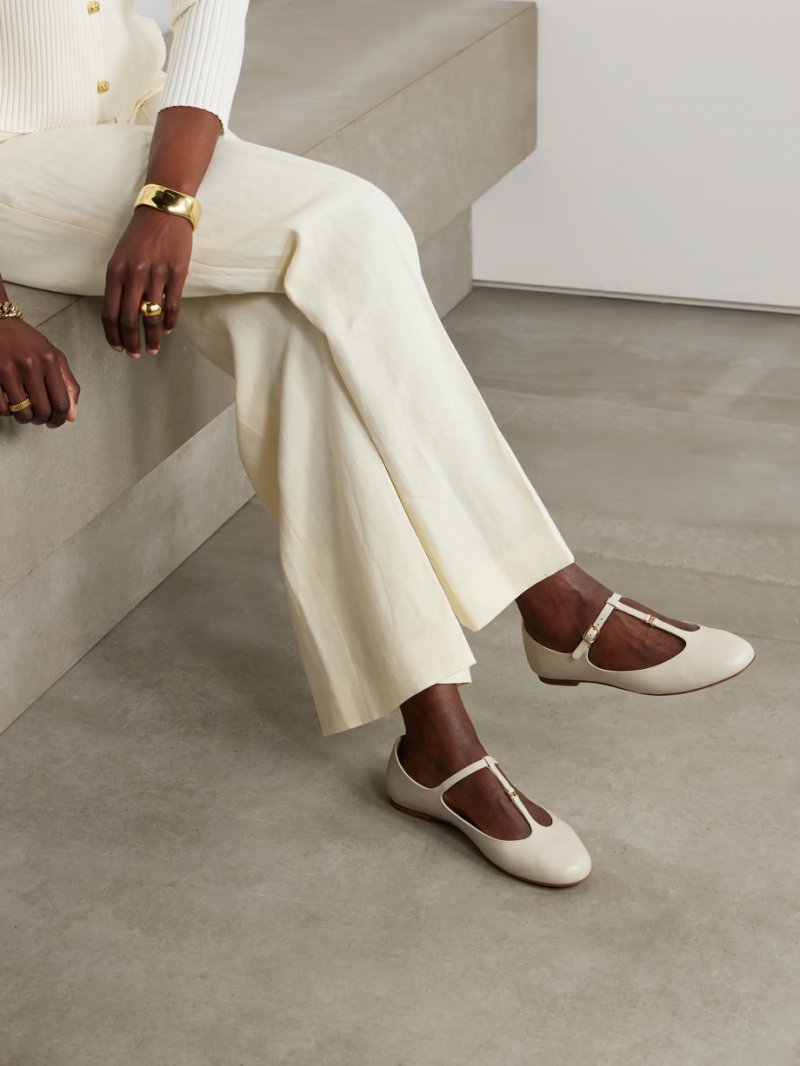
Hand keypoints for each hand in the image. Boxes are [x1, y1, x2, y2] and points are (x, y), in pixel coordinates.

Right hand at [0, 317, 79, 426]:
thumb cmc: (27, 341)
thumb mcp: (53, 356)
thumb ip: (67, 384)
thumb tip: (71, 416)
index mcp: (49, 361)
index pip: (61, 402)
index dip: (60, 419)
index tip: (55, 421)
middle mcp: (30, 366)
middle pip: (42, 411)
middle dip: (42, 420)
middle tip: (38, 418)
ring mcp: (8, 371)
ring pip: (22, 412)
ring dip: (24, 418)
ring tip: (24, 412)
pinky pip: (2, 408)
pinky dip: (7, 412)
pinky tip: (10, 404)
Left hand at [102, 205, 191, 358]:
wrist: (163, 212)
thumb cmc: (140, 236)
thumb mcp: (120, 257)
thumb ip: (119, 284)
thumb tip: (122, 314)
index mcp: (115, 272)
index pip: (109, 312)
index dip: (113, 335)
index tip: (117, 348)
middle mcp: (133, 275)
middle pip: (129, 319)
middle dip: (131, 342)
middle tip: (136, 355)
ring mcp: (156, 274)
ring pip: (151, 316)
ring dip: (151, 337)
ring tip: (153, 349)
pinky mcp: (177, 273)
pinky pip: (172, 305)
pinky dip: (169, 322)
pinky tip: (166, 330)